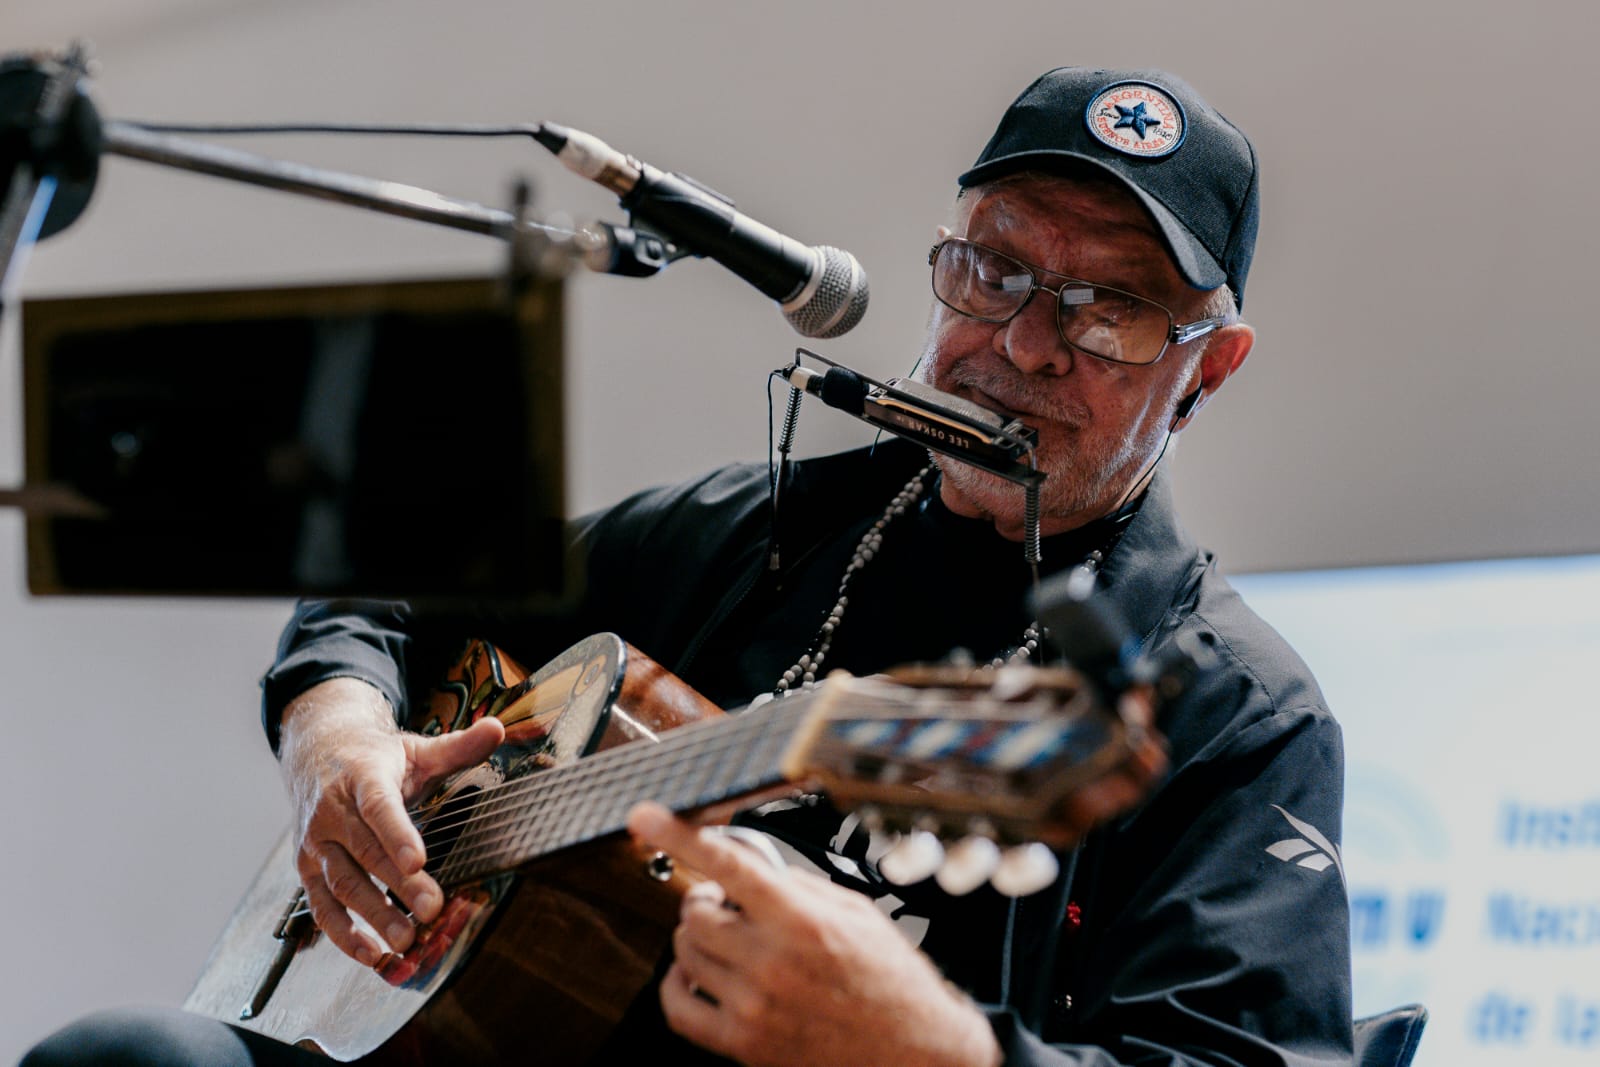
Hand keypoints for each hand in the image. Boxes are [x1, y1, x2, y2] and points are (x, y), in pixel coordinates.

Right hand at [277, 678, 504, 965]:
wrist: (316, 756)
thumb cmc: (375, 758)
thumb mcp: (415, 749)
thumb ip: (457, 747)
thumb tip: (497, 729)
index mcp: (362, 776)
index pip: (379, 806)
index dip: (398, 833)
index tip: (420, 860)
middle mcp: (332, 812)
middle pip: (366, 851)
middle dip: (399, 885)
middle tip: (431, 910)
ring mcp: (317, 843)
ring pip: (343, 883)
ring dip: (372, 914)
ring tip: (404, 940)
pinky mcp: (308, 870)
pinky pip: (321, 906)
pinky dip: (342, 934)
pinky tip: (370, 954)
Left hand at [627, 803, 1002, 1066]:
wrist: (914, 1054)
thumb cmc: (891, 982)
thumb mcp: (857, 912)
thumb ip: (798, 886)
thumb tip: (751, 867)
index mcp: (802, 920)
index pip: (727, 865)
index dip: (679, 835)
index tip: (645, 817)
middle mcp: (772, 962)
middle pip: (694, 912)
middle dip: (704, 899)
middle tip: (725, 903)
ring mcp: (753, 1006)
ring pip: (685, 953)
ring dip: (697, 938)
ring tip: (726, 940)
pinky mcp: (743, 1044)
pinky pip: (679, 1008)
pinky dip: (679, 984)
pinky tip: (700, 975)